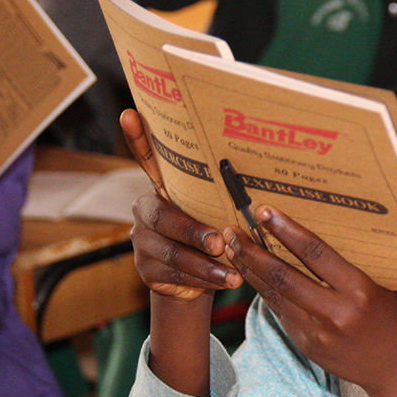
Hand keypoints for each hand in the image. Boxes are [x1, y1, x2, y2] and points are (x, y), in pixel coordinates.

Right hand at [120, 108, 242, 299]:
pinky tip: (226, 282)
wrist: (197, 280)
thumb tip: (267, 187)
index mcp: (164, 190)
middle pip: (164, 218)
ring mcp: (143, 242)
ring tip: (234, 276)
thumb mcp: (220, 216)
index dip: (138, 140)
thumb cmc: (215, 235)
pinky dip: (205, 280)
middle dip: (194, 232)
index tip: (129, 114)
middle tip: (220, 242)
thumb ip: (225, 203)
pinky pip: (177, 275)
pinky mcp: (147, 270)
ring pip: (174, 253)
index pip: (147, 160)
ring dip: (207, 265)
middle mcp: (146, 211)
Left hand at [223, 206, 396, 391]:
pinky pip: (281, 313)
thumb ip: (352, 269)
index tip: (264, 212)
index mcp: (360, 291)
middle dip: (253, 252)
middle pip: (284, 276)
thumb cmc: (395, 321)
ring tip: (233, 249)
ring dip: (251, 271)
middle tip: (232, 231)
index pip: (316, 254)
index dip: (286, 230)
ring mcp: (318, 333)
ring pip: (275, 296)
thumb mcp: (383, 288)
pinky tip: (253, 276)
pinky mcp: (307, 345)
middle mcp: (336, 312)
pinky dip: (265, 292)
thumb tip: (314, 240)